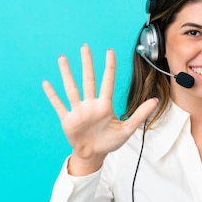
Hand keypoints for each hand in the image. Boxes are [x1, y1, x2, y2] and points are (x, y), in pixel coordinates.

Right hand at [42, 45, 157, 174]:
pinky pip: (59, 105)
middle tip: (85, 47)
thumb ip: (140, 114)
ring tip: (62, 58)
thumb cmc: (110, 142)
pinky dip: (52, 95)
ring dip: (67, 74)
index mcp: (104, 105)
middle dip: (87, 64)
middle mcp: (90, 104)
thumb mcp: (127, 129)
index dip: (109, 66)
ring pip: (71, 88)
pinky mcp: (68, 119)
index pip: (108, 82)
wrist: (94, 155)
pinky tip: (46, 83)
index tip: (110, 51)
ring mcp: (78, 111)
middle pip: (88, 80)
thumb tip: (156, 100)